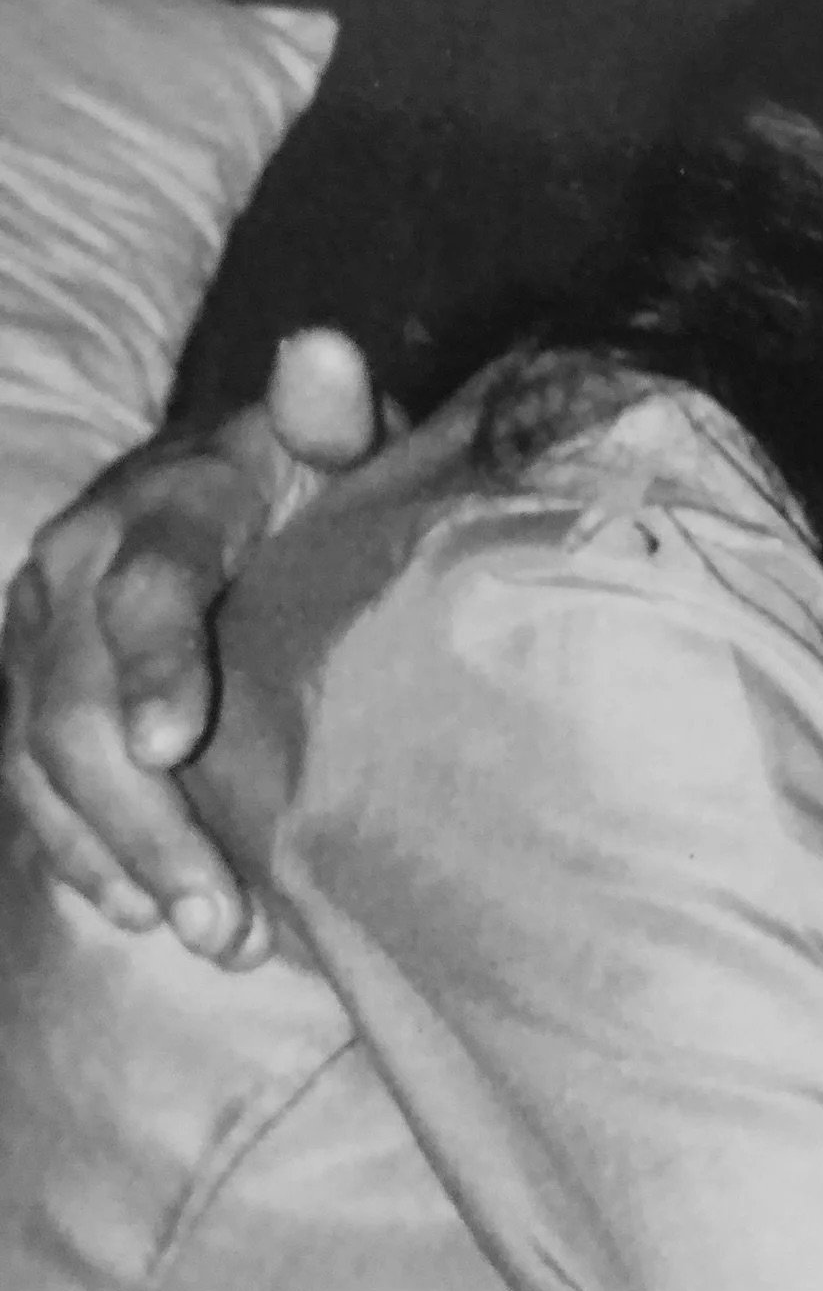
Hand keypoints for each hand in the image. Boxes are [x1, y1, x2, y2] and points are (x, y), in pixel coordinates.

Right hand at [1, 328, 383, 962]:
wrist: (227, 478)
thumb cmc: (303, 470)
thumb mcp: (325, 434)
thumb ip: (325, 411)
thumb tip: (325, 352)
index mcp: (157, 506)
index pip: (147, 586)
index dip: (154, 661)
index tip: (179, 742)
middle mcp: (72, 571)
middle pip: (82, 708)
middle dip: (148, 818)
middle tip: (229, 917)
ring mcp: (36, 639)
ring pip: (47, 764)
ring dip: (121, 858)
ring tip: (213, 937)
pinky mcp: (28, 692)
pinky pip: (30, 786)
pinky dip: (81, 855)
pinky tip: (140, 913)